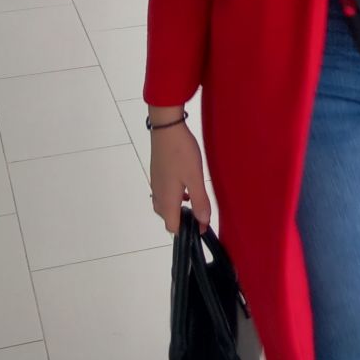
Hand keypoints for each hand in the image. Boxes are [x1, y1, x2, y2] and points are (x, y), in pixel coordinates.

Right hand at [149, 115, 211, 232]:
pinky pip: (164, 193)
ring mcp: (155, 184)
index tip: (202, 226)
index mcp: (166, 200)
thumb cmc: (181, 153)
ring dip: (178, 207)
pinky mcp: (157, 174)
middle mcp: (158, 195)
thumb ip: (200, 201)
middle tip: (200, 213)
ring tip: (195, 200)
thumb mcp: (195, 178)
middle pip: (167, 217)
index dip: (187, 231)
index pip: (172, 227)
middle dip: (182, 220)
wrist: (166, 129)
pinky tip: (185, 186)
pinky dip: (175, 196)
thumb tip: (203, 222)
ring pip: (165, 205)